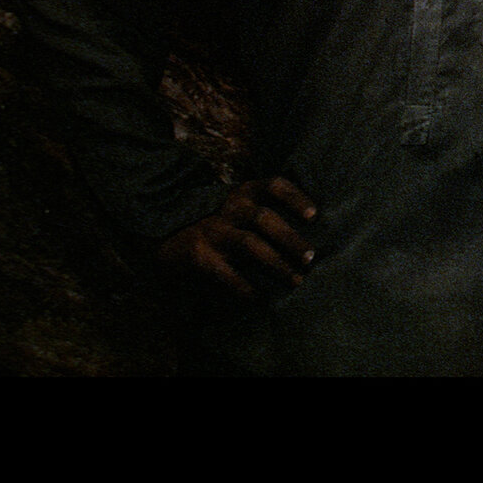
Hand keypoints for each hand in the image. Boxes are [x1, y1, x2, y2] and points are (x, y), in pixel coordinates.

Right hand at [158, 176, 316, 296]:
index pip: (273, 185)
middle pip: (265, 218)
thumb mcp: (241, 205)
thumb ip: (268, 208)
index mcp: (244, 192)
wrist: (168, 233)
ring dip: (276, 264)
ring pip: (250, 245)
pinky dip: (244, 286)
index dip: (295, 198)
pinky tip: (260, 297)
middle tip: (311, 257)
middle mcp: (230, 208)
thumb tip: (315, 222)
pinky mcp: (200, 255)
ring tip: (296, 280)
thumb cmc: (221, 221)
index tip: (313, 215)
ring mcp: (214, 231)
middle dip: (290, 238)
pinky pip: (226, 273)